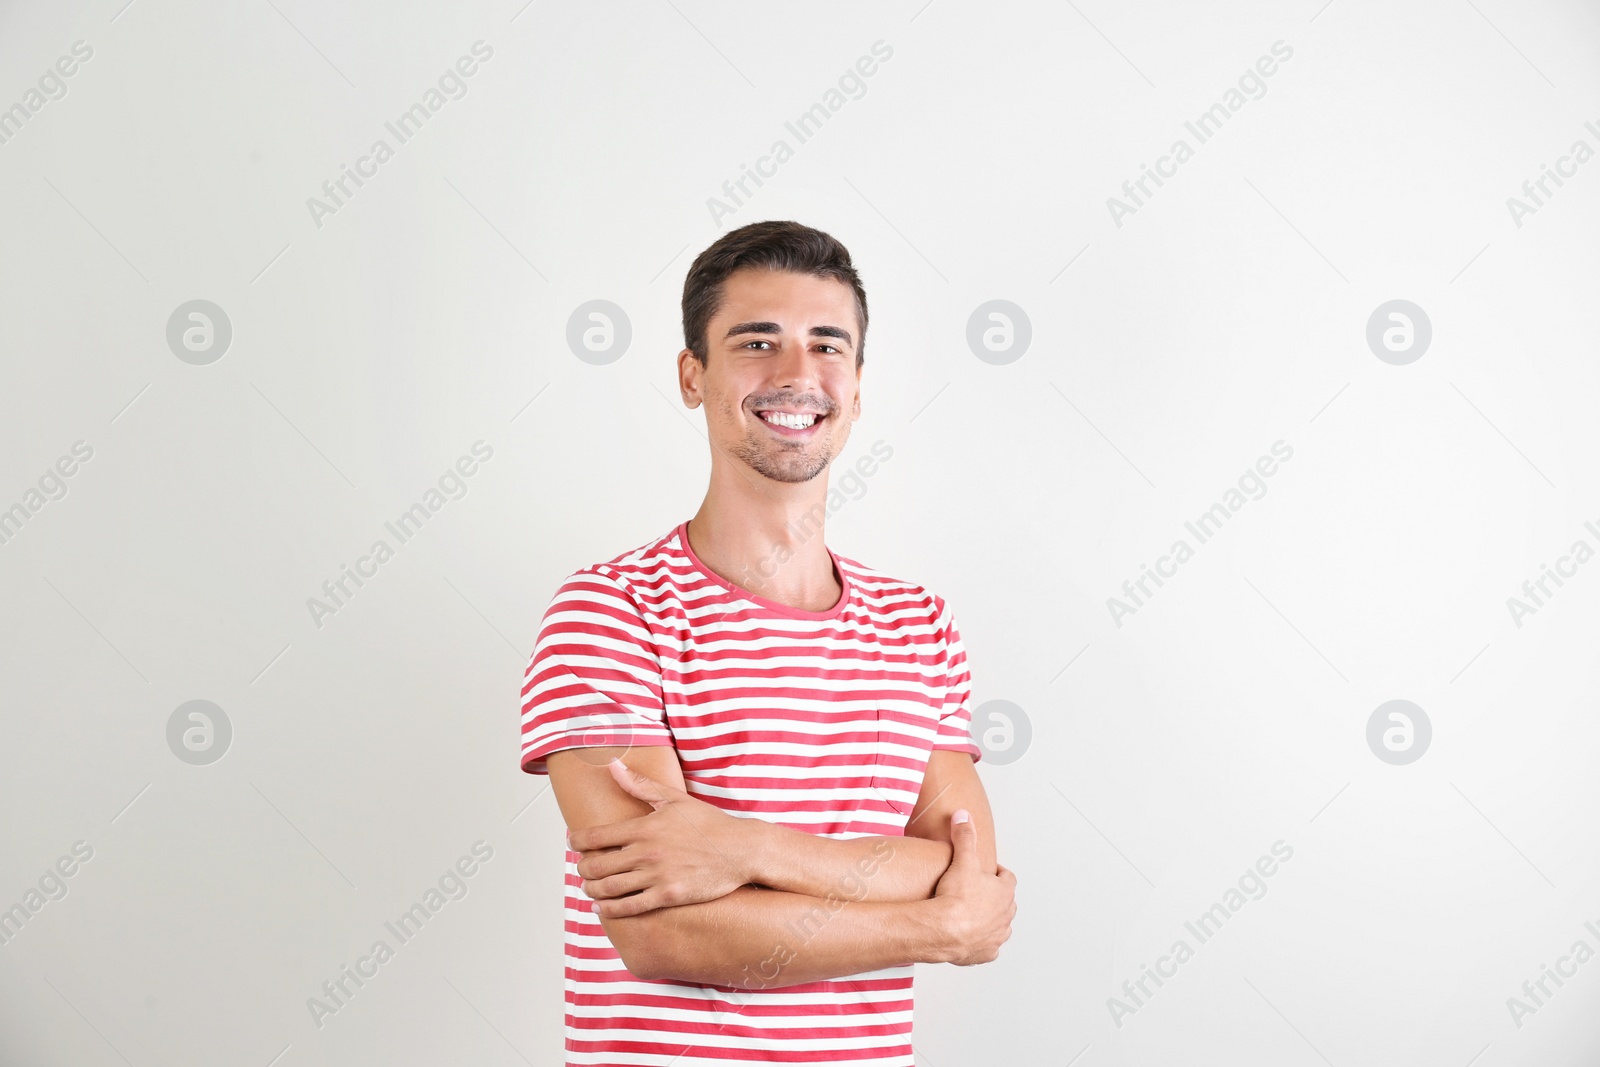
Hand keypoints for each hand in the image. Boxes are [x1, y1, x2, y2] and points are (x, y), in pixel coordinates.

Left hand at [568, 757, 755, 917]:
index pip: (596, 836)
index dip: (577, 842)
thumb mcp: (674, 799)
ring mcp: (657, 876)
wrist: (740, 850)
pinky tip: (603, 907)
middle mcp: (647, 853)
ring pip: (609, 888)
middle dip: (582, 868)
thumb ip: (640, 785)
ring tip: (590, 886)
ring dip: (592, 889)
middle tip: (582, 867)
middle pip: (597, 865)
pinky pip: (629, 907)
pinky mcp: (668, 896)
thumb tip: (614, 766)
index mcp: (645, 827)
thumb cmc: (710, 824)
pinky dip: (610, 909)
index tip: (573, 843)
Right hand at [930, 810, 1015, 965]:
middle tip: (977, 892)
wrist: (944, 930)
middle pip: (1006, 903)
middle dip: (994, 897)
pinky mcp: (985, 953)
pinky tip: (969, 939)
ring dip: (990, 920)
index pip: (1008, 878)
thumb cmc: (957, 897)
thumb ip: (964, 836)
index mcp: (1005, 892)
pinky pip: (988, 948)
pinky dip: (981, 943)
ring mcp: (997, 936)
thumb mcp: (962, 859)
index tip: (985, 871)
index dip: (997, 873)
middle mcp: (1006, 915)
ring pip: (1000, 926)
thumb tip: (963, 816)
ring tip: (973, 915)